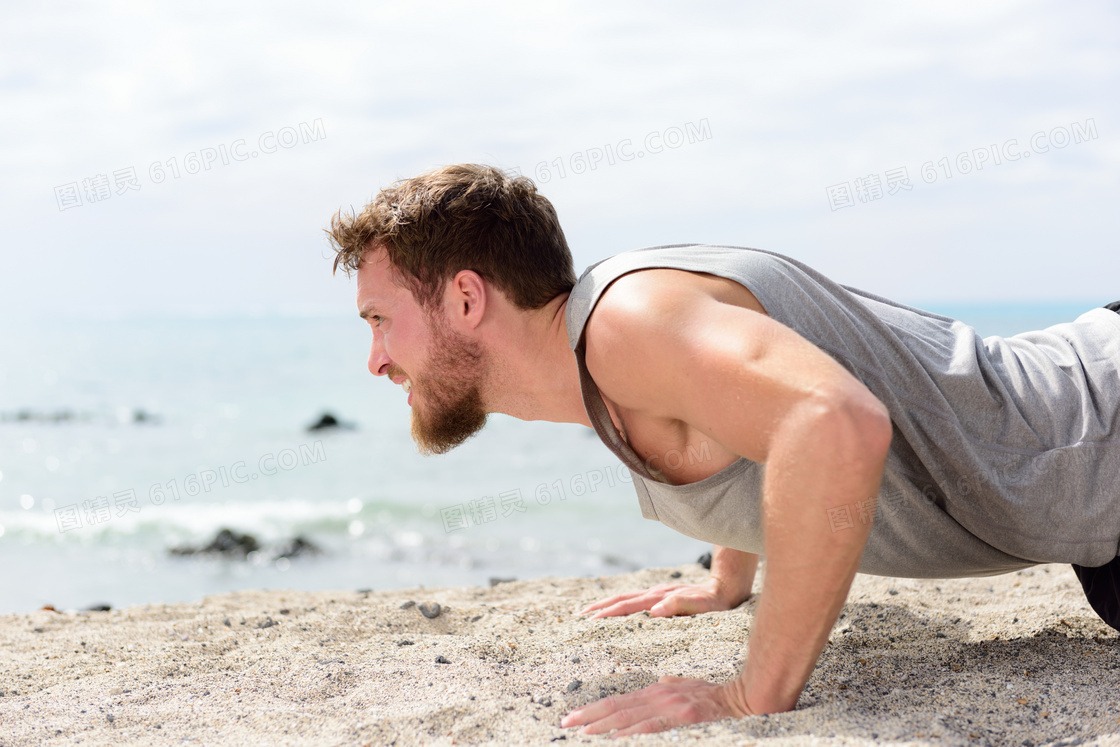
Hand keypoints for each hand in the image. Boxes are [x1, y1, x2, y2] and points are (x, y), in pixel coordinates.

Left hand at [561, 676, 752, 735]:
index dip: (595, 710)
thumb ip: (674, 685)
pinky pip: (651, 728)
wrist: (745, 697)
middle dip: (589, 717)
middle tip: (566, 724)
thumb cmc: (719, 696)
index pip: (619, 701)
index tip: (575, 718)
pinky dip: (631, 734)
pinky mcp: (682, 718)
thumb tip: (661, 682)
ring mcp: (669, 707)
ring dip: (603, 726)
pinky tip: (615, 739)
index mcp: (658, 690)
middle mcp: (659, 695)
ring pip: (629, 718)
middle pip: (617, 707)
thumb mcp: (691, 686)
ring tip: (582, 733)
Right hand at [577, 578, 745, 618]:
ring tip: (589, 611)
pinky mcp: (662, 597)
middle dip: (599, 607)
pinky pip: (635, 600)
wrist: (727, 587)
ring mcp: (657, 594)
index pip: (627, 606)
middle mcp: (655, 594)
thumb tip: (653, 611)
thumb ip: (678, 606)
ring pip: (626, 598)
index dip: (608, 613)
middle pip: (621, 599)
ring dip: (606, 604)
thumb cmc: (715, 602)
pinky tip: (616, 610)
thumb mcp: (701, 606)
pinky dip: (620, 604)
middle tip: (579, 616)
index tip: (590, 620)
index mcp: (659, 597)